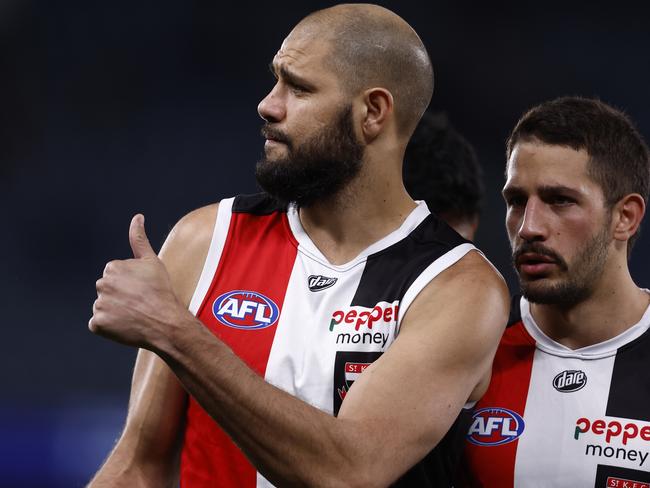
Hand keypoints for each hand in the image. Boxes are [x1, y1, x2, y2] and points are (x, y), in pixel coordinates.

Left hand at [89, 214, 189, 349]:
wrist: (165, 321)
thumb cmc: (161, 291)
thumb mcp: (152, 261)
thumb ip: (139, 238)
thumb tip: (137, 217)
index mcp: (112, 267)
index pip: (115, 276)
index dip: (130, 283)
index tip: (142, 289)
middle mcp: (101, 284)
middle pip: (108, 290)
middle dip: (120, 296)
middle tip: (139, 302)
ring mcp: (99, 305)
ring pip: (104, 307)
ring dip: (115, 311)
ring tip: (134, 314)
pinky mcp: (97, 324)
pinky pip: (99, 324)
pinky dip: (110, 327)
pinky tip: (126, 325)